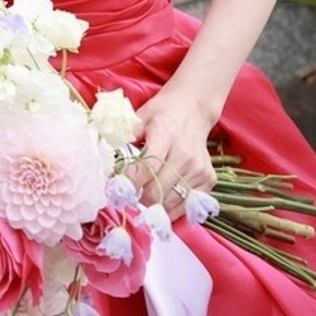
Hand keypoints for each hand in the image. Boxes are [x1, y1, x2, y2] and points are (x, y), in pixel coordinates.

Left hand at [126, 87, 217, 220]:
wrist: (194, 108)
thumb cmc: (163, 112)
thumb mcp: (141, 115)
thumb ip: (125, 134)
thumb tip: (106, 149)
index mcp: (165, 135)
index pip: (146, 168)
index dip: (130, 182)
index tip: (118, 188)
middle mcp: (184, 154)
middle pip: (157, 190)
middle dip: (139, 196)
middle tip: (130, 193)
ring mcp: (198, 168)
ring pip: (171, 202)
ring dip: (154, 204)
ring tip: (145, 195)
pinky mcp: (208, 178)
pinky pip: (187, 204)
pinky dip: (172, 207)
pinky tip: (163, 198)